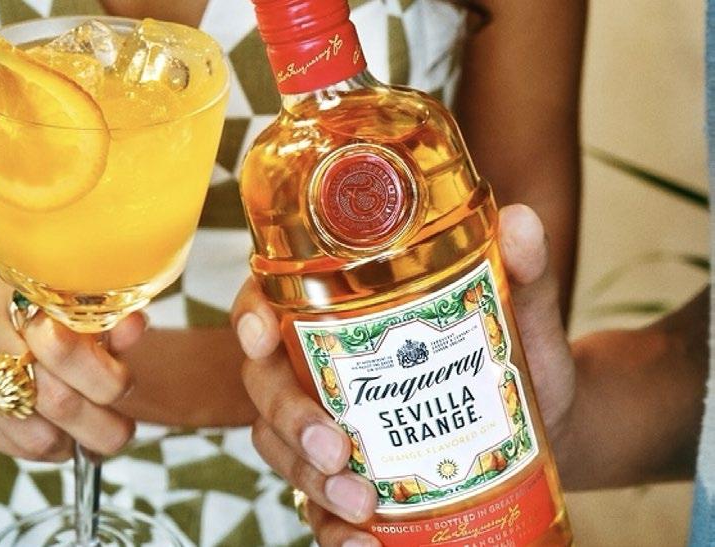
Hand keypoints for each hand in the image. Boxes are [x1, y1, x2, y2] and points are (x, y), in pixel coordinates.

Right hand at [0, 265, 144, 460]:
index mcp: (11, 291)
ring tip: (92, 435)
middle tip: (122, 432)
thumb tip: (135, 328)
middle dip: (101, 426)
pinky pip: (7, 444)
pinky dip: (43, 448)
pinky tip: (58, 436)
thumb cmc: (13, 304)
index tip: (124, 386)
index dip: (106, 375)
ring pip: (32, 433)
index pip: (66, 346)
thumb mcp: (55, 297)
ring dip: (73, 443)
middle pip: (55, 398)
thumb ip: (99, 316)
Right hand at [231, 204, 576, 545]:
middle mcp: (320, 370)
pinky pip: (315, 507)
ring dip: (307, 478)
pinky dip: (331, 532)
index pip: (269, 303)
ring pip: (278, 449)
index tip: (263, 337)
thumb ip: (523, 276)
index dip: (250, 317)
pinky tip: (362, 545)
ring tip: (360, 504)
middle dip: (288, 417)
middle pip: (264, 385)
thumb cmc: (518, 362)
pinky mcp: (345, 481)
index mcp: (339, 315)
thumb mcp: (523, 320)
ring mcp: (327, 428)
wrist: (546, 429)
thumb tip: (519, 221)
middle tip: (335, 448)